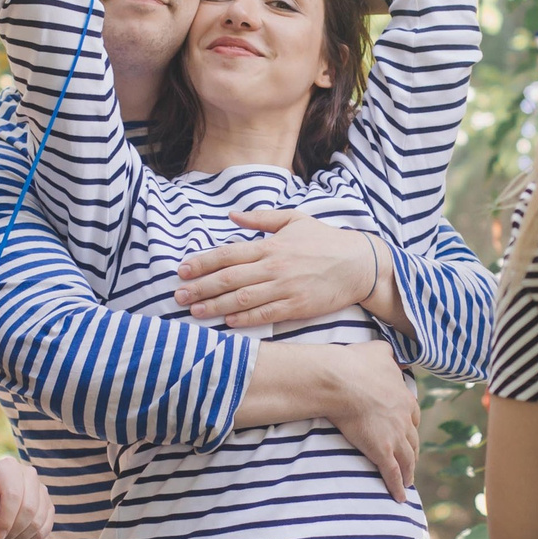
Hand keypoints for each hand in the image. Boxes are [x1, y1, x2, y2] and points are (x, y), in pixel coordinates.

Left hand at [0, 457, 52, 538]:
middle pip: (30, 508)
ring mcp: (40, 490)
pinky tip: (16, 535)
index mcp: (6, 467)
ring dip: (20, 536)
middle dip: (14, 530)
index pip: (14, 495)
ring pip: (39, 520)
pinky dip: (30, 538)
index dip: (6, 520)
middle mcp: (28, 474)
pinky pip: (46, 528)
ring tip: (5, 537)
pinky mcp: (47, 506)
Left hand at [176, 212, 375, 328]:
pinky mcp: (297, 306)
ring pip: (242, 299)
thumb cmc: (326, 240)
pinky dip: (245, 320)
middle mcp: (274, 267)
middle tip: (178, 295)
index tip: (183, 270)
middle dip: (201, 287)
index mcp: (271, 245)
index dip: (203, 262)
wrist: (359, 264)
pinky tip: (227, 323)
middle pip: (229, 278)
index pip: (228, 254)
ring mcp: (285, 288)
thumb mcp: (294, 220)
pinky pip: (265, 315)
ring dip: (215, 306)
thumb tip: (231, 215)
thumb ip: (261, 218)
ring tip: (194, 312)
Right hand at [323, 339, 419, 501]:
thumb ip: (387, 352)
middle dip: (413, 451)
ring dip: (409, 472)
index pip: (413, 415)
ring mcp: (395, 436)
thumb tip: (391, 351)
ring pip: (408, 459)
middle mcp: (405, 419)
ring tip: (408, 481)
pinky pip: (393, 473)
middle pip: (413, 440)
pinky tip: (400, 497)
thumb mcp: (378, 351)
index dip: (410, 426)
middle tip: (411, 461)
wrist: (341, 381)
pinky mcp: (382, 451)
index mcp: (404, 397)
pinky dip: (398, 486)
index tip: (408, 432)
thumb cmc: (356, 364)